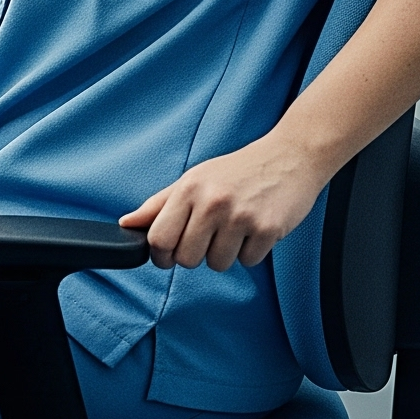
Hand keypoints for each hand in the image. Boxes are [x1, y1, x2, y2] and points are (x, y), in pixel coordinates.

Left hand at [120, 135, 329, 270]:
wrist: (292, 154)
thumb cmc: (240, 169)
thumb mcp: (196, 178)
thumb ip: (160, 204)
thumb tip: (127, 224)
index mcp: (190, 188)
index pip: (158, 239)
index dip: (162, 254)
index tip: (172, 251)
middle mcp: (213, 202)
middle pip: (186, 259)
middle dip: (197, 254)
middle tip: (213, 234)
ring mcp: (241, 216)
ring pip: (217, 264)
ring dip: (227, 253)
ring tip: (238, 227)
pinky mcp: (267, 228)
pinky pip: (248, 261)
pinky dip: (252, 250)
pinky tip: (257, 227)